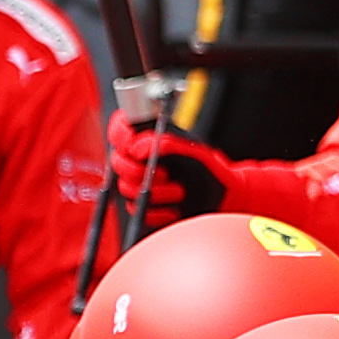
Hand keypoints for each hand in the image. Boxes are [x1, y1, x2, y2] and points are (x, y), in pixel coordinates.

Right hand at [105, 120, 229, 224]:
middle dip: (137, 170)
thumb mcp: (192, 151)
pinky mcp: (142, 205)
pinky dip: (158, 211)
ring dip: (155, 193)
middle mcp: (141, 160)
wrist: (221, 198)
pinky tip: (175, 207)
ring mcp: (139, 183)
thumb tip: (137, 148)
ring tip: (179, 191)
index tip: (130, 142)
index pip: (120, 127)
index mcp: (150, 139)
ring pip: (125, 188)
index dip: (119, 133)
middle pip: (117, 161)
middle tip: (164, 173)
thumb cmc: (209, 170)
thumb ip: (166, 144)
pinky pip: (136, 209)